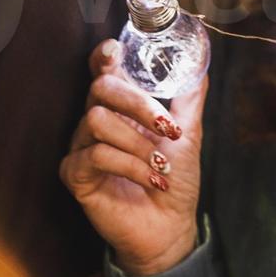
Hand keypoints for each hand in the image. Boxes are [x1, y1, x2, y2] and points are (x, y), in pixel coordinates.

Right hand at [66, 50, 204, 276]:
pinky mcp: (75, 174)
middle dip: (138, 104)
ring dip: (138, 143)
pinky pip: (95, 155)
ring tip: (161, 166)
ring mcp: (81, 147)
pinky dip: (129, 165)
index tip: (115, 50)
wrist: (170, 227)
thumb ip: (190, 98)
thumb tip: (200, 63)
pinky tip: (150, 180)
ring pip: (97, 121)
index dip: (104, 57)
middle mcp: (96, 122)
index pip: (103, 71)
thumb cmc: (175, 181)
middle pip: (101, 88)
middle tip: (168, 129)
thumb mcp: (189, 134)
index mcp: (121, 108)